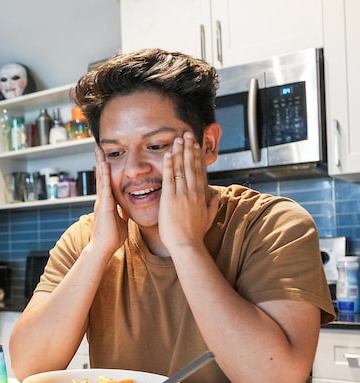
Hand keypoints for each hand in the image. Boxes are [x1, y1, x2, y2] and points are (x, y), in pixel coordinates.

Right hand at [90, 146, 127, 254]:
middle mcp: (102, 200)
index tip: (105, 158)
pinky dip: (105, 175)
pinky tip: (105, 165)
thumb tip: (128, 208)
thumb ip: (123, 212)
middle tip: (98, 148)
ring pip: (101, 178)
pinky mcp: (105, 205)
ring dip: (100, 163)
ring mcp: (102, 201)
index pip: (106, 182)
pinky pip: (105, 187)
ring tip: (99, 150)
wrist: (103, 247)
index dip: (105, 170)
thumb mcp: (121, 221)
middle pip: (101, 176)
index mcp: (107, 203)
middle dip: (100, 161)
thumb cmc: (111, 238)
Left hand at [159, 132, 219, 252]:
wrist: (186, 245)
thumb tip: (217, 195)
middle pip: (192, 165)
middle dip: (189, 148)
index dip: (198, 156)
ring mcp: (182, 194)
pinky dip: (169, 165)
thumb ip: (213, 204)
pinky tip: (168, 154)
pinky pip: (169, 178)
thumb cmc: (195, 234)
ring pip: (181, 168)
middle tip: (188, 134)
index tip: (196, 145)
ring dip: (180, 152)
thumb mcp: (209, 218)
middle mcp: (193, 191)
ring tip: (179, 139)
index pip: (200, 171)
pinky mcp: (170, 198)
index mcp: (202, 195)